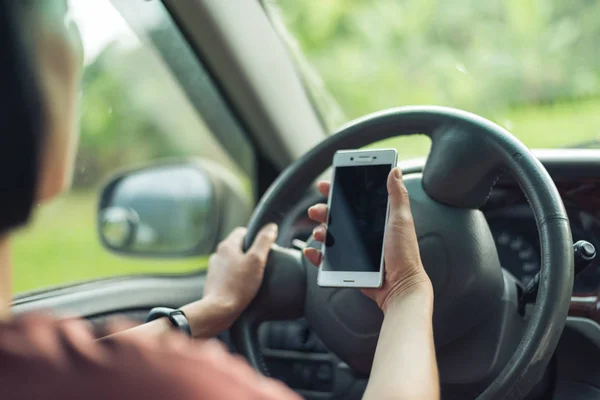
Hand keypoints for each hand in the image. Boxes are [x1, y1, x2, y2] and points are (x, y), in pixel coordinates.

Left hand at [181, 224, 277, 336]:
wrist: (219, 310)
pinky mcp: (214, 283)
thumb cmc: (238, 286)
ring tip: (253, 278)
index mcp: (227, 245)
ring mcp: (214, 269)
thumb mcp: (257, 260)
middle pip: (238, 247)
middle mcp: (218, 255)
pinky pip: (228, 275)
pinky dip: (236, 278)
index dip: (255, 238)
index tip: (264, 249)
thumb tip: (271, 227)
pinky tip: (244, 288)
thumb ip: (264, 241)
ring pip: (233, 262)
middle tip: (261, 264)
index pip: (242, 232)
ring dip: (242, 267)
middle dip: (250, 253)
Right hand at [304, 167, 431, 311]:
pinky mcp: (350, 266)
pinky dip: (316, 255)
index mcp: (377, 219)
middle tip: (316, 209)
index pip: (355, 200)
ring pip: (330, 236)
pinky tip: (312, 251)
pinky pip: (327, 259)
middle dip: (324, 210)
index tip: (326, 184)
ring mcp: (356, 250)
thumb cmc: (405, 253)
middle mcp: (365, 233)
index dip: (339, 191)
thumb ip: (397, 195)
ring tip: (320, 232)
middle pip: (338, 216)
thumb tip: (394, 171)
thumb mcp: (401, 219)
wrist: (400, 286)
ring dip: (320, 231)